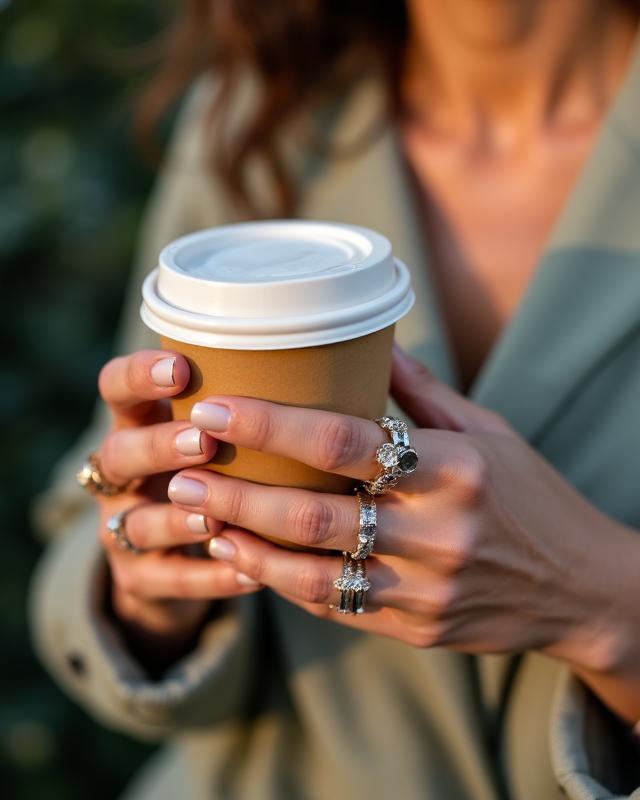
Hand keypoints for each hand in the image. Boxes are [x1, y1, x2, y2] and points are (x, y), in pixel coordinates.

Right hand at [94, 349, 262, 666]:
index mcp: (137, 424)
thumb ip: (245, 406)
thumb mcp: (212, 432)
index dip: (138, 375)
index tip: (180, 367)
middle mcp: (121, 474)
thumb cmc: (211, 469)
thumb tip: (328, 363)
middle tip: (204, 441)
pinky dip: (210, 579)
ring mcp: (124, 527)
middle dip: (159, 446)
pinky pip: (170, 581)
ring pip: (136, 524)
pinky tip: (249, 574)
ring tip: (215, 514)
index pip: (116, 388)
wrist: (170, 554)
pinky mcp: (140, 578)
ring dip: (177, 519)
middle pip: (118, 454)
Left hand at [166, 345, 632, 675]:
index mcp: (456, 467)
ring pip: (315, 570)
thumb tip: (371, 340)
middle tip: (181, 472)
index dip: (274, 424)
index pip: (347, 440)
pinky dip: (282, 583)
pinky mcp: (419, 628)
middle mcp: (440, 530)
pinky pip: (336, 606)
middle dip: (238, 492)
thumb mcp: (489, 432)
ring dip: (247, 543)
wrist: (581, 587)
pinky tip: (244, 558)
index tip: (217, 409)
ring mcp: (428, 586)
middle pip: (316, 512)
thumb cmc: (530, 495)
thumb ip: (423, 393)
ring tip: (195, 516)